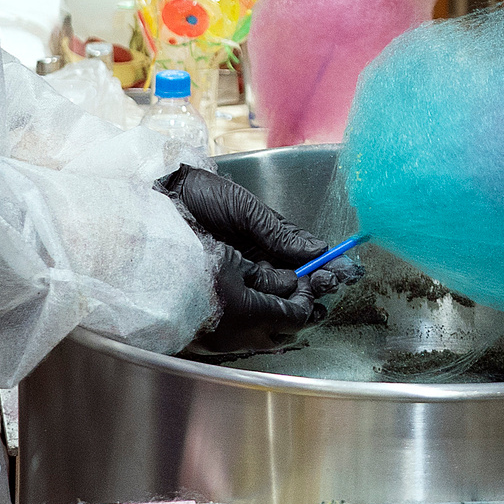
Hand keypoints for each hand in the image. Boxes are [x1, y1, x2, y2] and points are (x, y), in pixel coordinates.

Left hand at [161, 168, 331, 335]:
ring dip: (302, 298)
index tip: (344, 269)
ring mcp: (241, 278)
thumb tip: (318, 249)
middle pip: (296, 280)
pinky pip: (254, 304)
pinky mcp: (223, 292)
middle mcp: (257, 261)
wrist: (159, 198)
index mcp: (266, 238)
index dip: (325, 264)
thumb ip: (279, 232)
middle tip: (330, 283)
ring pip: (279, 295)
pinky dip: (275, 307)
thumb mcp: (246, 210)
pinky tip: (291, 307)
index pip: (303, 256)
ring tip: (317, 297)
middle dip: (318, 283)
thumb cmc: (200, 195)